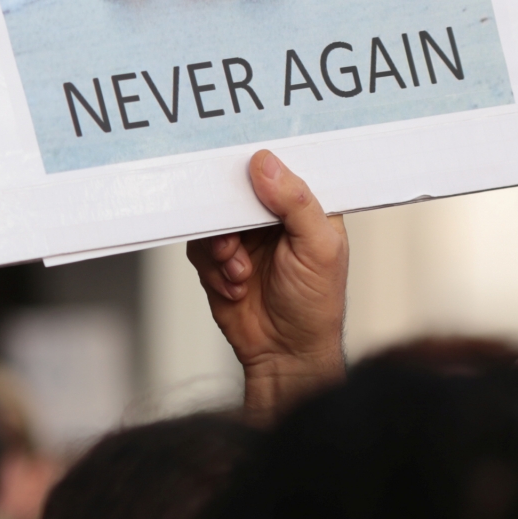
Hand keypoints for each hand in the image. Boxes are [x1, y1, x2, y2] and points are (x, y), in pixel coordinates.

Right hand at [187, 150, 347, 423]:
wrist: (284, 354)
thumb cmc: (314, 307)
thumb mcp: (319, 249)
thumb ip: (296, 202)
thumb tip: (266, 164)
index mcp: (305, 206)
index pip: (281, 168)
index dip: (262, 166)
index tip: (244, 170)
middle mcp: (272, 217)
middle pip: (237, 189)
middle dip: (230, 217)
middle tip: (235, 240)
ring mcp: (243, 236)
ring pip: (212, 218)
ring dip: (221, 248)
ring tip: (240, 272)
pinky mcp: (218, 258)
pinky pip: (198, 245)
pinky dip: (212, 267)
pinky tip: (233, 284)